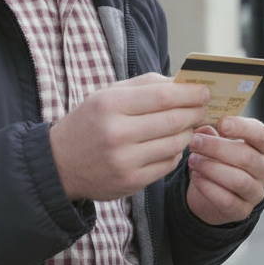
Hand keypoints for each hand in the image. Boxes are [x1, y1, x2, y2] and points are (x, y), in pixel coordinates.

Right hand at [50, 73, 209, 200]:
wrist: (59, 164)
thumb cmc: (90, 122)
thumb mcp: (108, 94)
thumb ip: (146, 85)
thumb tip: (184, 82)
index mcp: (110, 104)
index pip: (163, 96)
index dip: (190, 93)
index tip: (204, 91)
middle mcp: (116, 133)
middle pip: (173, 120)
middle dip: (195, 112)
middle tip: (204, 108)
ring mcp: (124, 161)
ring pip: (175, 144)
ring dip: (188, 133)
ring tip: (189, 125)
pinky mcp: (131, 182)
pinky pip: (167, 164)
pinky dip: (176, 152)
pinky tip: (172, 144)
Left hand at [185, 116, 263, 224]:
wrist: (215, 193)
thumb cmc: (221, 160)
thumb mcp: (218, 142)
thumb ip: (211, 134)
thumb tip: (201, 131)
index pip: (261, 134)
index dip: (242, 127)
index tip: (221, 123)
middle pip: (246, 157)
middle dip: (217, 148)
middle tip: (195, 142)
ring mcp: (257, 192)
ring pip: (238, 180)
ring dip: (211, 168)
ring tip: (192, 161)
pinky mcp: (243, 210)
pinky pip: (227, 200)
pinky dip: (208, 188)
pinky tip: (196, 177)